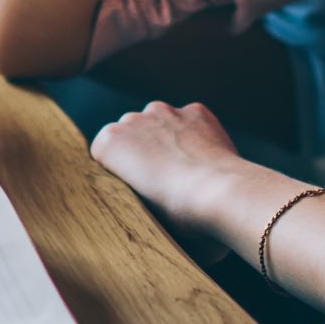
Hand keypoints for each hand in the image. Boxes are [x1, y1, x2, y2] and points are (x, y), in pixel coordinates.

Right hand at [89, 100, 255, 242]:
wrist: (219, 194)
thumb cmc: (177, 212)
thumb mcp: (137, 210)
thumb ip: (129, 193)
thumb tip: (142, 199)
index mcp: (108, 142)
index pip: (105, 153)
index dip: (121, 172)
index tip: (136, 189)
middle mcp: (132, 119)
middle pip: (131, 133)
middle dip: (142, 151)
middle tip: (161, 181)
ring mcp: (166, 111)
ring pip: (160, 123)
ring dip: (168, 139)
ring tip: (186, 170)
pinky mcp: (196, 111)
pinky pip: (190, 121)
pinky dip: (195, 135)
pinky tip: (205, 159)